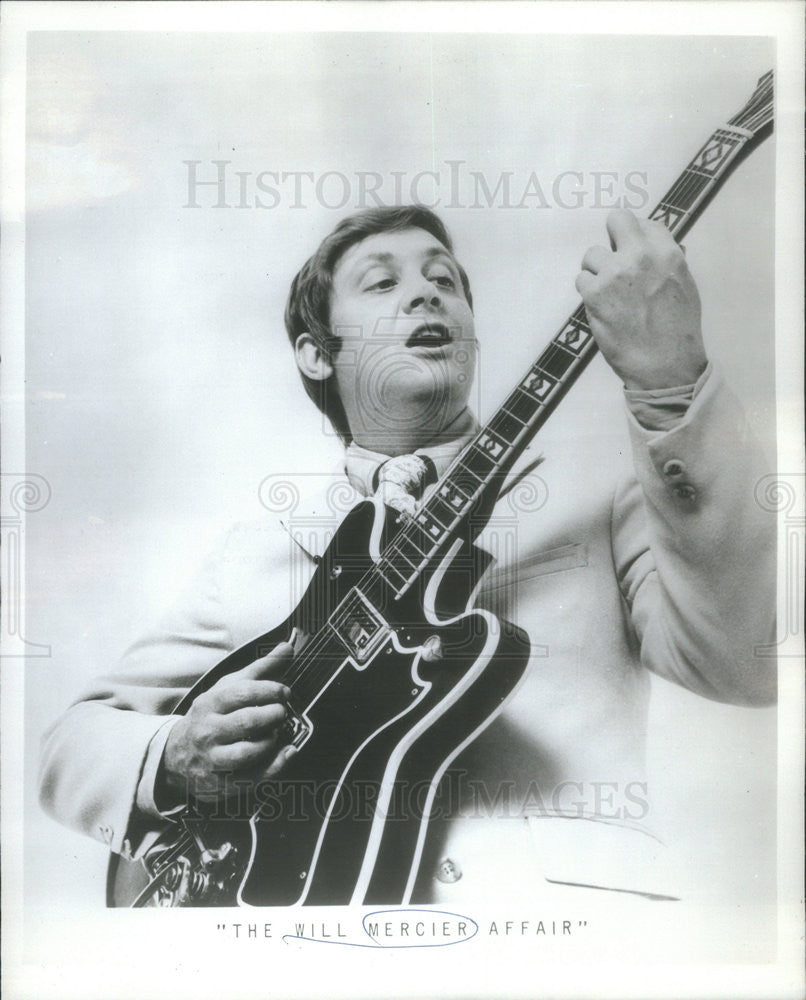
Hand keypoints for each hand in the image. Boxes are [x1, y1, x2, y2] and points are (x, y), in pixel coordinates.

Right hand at [158, 641, 295, 805]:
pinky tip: (286, 753)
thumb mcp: (228, 688)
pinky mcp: (221, 783)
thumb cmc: (211, 716)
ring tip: (277, 733)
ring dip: (270, 742)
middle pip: (247, 722)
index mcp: (210, 704)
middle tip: (282, 712)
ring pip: (247, 753)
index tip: (284, 692)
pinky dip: (275, 766)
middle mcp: (209, 731)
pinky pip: (252, 778)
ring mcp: (213, 759)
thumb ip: (260, 669)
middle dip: (273, 715)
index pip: (242, 692)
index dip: (269, 690)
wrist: (176, 754)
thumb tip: (286, 648)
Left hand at [575, 208, 706, 389]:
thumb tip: (653, 249)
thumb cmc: (678, 331)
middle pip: (617, 219)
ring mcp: (614, 273)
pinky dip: (588, 292)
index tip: (632, 251)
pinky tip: (601, 306)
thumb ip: (668, 263)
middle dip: (613, 236)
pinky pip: (581, 279)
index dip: (635, 238)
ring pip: (591, 254)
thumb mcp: (684, 287)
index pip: (645, 224)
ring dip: (596, 271)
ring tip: (608, 293)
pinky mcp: (594, 293)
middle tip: (612, 257)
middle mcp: (640, 256)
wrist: (664, 363)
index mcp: (668, 253)